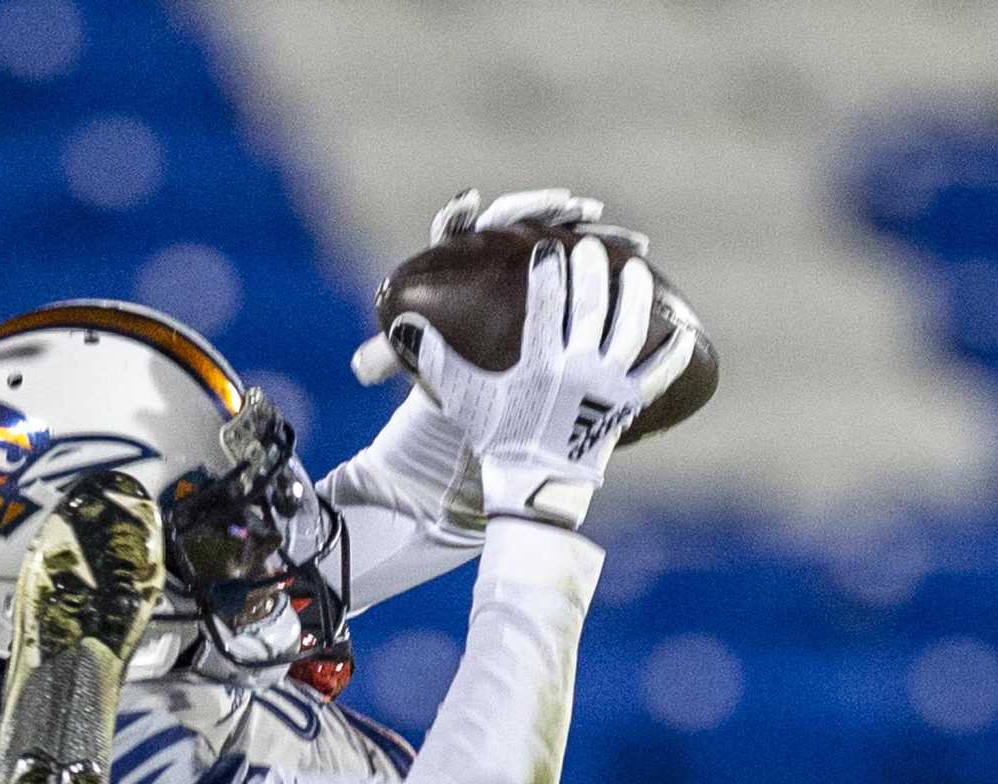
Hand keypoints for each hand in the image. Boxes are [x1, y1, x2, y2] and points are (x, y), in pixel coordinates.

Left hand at [352, 184, 648, 385]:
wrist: (484, 366)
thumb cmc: (451, 359)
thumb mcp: (424, 359)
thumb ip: (394, 356)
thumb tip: (359, 367)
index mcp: (457, 259)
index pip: (456, 228)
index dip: (460, 214)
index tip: (470, 202)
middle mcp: (494, 247)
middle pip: (516, 216)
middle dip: (540, 205)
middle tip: (564, 204)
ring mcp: (530, 254)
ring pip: (559, 228)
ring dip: (584, 223)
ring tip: (605, 223)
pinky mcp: (563, 272)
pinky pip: (593, 256)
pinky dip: (615, 253)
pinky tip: (638, 255)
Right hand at [410, 235, 694, 527]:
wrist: (534, 489)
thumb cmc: (497, 440)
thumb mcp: (465, 400)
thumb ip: (434, 360)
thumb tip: (402, 325)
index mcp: (539, 366)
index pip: (545, 305)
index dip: (547, 272)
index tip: (547, 246)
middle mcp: (578, 371)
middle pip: (590, 308)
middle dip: (590, 271)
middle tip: (589, 247)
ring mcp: (607, 388)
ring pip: (628, 330)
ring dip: (632, 295)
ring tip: (634, 269)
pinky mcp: (627, 406)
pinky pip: (658, 374)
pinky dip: (672, 353)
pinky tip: (683, 331)